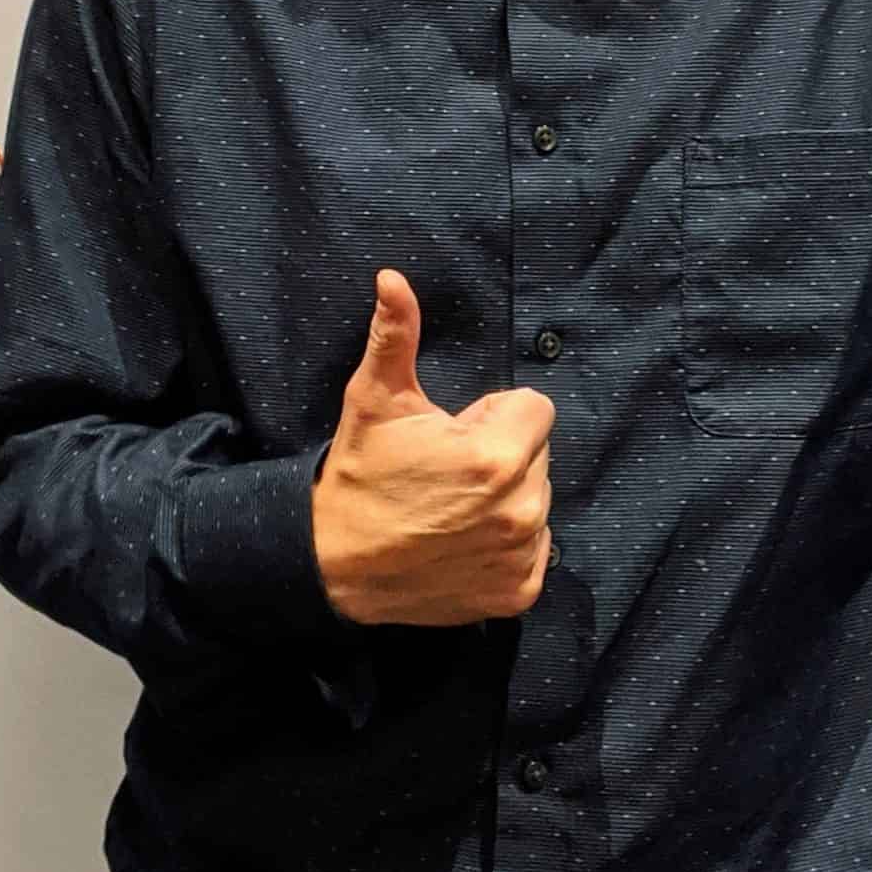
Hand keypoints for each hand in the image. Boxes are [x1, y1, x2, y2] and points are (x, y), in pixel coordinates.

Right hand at [311, 270, 555, 626]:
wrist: (333, 565)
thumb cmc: (358, 476)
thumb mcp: (374, 401)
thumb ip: (396, 335)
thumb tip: (392, 279)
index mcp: (496, 455)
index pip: (533, 409)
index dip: (492, 416)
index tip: (453, 435)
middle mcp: (522, 508)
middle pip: (537, 454)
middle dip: (502, 454)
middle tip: (446, 473)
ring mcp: (522, 554)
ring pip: (537, 500)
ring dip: (506, 499)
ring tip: (451, 509)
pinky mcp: (519, 592)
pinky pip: (535, 549)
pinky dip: (506, 545)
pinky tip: (461, 542)